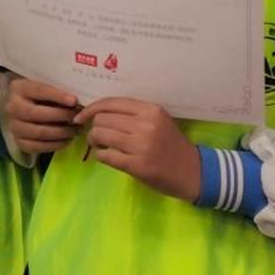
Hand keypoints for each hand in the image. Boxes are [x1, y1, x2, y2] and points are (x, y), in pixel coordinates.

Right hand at [4, 78, 80, 154]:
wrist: (28, 107)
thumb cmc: (44, 95)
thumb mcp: (48, 86)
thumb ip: (59, 89)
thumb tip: (77, 100)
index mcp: (19, 88)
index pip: (38, 90)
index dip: (57, 96)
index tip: (74, 100)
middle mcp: (12, 107)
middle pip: (36, 113)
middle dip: (61, 116)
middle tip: (77, 118)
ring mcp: (14, 126)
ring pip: (38, 132)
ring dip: (61, 132)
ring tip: (76, 129)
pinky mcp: (18, 141)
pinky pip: (37, 147)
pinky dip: (55, 145)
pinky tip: (67, 139)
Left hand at [75, 97, 201, 200]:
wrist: (194, 172)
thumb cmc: (170, 145)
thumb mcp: (157, 121)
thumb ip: (131, 114)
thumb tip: (95, 111)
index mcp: (150, 110)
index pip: (110, 103)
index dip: (89, 109)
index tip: (80, 118)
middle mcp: (145, 124)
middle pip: (101, 119)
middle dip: (94, 128)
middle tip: (97, 137)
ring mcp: (141, 145)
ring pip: (99, 135)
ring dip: (94, 141)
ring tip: (101, 146)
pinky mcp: (137, 165)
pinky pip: (104, 155)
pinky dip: (100, 156)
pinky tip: (107, 157)